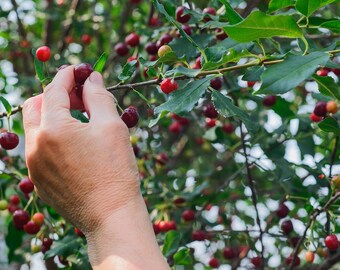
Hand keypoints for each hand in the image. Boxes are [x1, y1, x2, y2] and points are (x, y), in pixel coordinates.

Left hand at [23, 66, 139, 232]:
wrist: (111, 215)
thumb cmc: (115, 169)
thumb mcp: (111, 126)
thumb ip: (98, 96)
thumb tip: (91, 78)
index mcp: (52, 129)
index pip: (54, 90)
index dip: (67, 75)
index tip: (79, 70)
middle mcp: (35, 146)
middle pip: (35, 106)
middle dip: (54, 94)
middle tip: (79, 96)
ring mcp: (34, 165)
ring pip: (35, 129)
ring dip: (53, 116)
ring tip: (80, 120)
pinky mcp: (40, 180)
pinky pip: (39, 150)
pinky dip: (53, 138)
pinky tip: (75, 144)